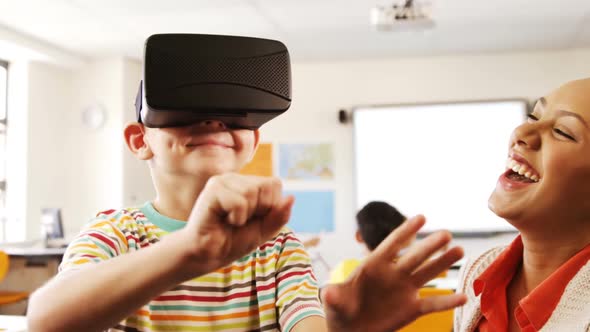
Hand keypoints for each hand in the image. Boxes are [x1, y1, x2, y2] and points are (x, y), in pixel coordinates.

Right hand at [179, 173, 293, 274]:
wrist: (209, 255)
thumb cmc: (234, 241)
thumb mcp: (264, 230)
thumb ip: (279, 215)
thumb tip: (292, 197)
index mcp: (248, 183)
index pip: (275, 184)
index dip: (270, 206)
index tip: (253, 219)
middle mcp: (236, 179)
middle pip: (266, 187)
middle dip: (259, 210)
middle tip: (240, 221)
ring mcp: (223, 181)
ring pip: (253, 192)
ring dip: (246, 215)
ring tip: (231, 221)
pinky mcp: (213, 189)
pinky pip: (239, 202)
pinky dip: (236, 218)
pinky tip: (222, 220)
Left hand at [322, 215, 466, 331]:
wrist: (351, 330)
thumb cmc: (340, 309)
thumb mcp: (335, 302)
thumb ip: (334, 296)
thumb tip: (328, 293)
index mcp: (374, 265)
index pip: (392, 244)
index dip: (406, 231)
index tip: (422, 217)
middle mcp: (393, 274)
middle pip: (414, 257)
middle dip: (429, 246)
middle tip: (447, 234)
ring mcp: (404, 289)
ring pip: (427, 273)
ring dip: (442, 263)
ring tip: (459, 251)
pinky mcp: (411, 308)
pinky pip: (432, 303)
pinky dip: (447, 301)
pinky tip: (463, 297)